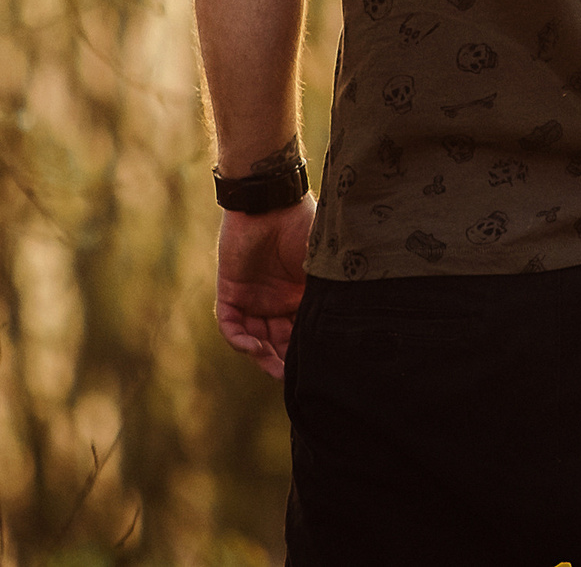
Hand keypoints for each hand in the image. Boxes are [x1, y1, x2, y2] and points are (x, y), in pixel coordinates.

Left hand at [215, 198, 312, 377]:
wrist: (271, 202)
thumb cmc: (304, 227)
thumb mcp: (322, 265)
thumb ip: (328, 290)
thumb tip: (351, 324)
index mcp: (300, 293)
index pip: (301, 330)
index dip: (305, 350)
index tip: (317, 367)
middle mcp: (276, 300)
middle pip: (277, 340)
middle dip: (284, 361)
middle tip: (292, 378)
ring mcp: (252, 297)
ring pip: (254, 338)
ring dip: (262, 356)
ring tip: (276, 369)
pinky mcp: (230, 292)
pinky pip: (230, 325)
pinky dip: (240, 340)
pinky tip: (254, 347)